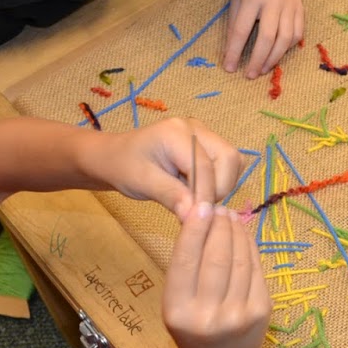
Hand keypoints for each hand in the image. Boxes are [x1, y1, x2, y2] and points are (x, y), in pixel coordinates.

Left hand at [82, 118, 243, 218]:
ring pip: (233, 162)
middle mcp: (195, 128)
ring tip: (195, 198)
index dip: (205, 195)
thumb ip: (171, 196)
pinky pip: (227, 164)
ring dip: (222, 185)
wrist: (114, 157)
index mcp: (176, 132)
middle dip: (219, 187)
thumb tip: (195, 217)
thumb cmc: (123, 167)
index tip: (197, 219)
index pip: (204, 165)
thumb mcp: (142, 183)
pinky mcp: (207, 144)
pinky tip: (198, 190)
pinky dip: (220, 181)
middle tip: (198, 207)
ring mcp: (204, 134)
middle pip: (229, 158)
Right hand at [161, 175, 269, 347]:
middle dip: (219, 227)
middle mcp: (208, 315)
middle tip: (218, 208)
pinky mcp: (260, 311)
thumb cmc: (193, 327)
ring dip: (236, 232)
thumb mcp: (176, 303)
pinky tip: (243, 234)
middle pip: (216, 257)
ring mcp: (237, 315)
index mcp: (178, 311)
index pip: (187, 260)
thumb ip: (185, 268)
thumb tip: (201, 219)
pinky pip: (255, 270)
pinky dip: (249, 246)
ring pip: (239, 260)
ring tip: (230, 216)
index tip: (201, 206)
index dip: (196, 229)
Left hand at [222, 0, 303, 77]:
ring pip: (285, 39)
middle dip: (257, 60)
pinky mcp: (300, 9)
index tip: (229, 67)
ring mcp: (289, 6)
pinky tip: (278, 54)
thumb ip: (234, 21)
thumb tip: (232, 50)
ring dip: (274, 58)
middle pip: (266, 38)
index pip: (241, 30)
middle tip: (250, 75)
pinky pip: (297, 33)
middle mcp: (273, 2)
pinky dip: (288, 47)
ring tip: (263, 69)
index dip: (234, 51)